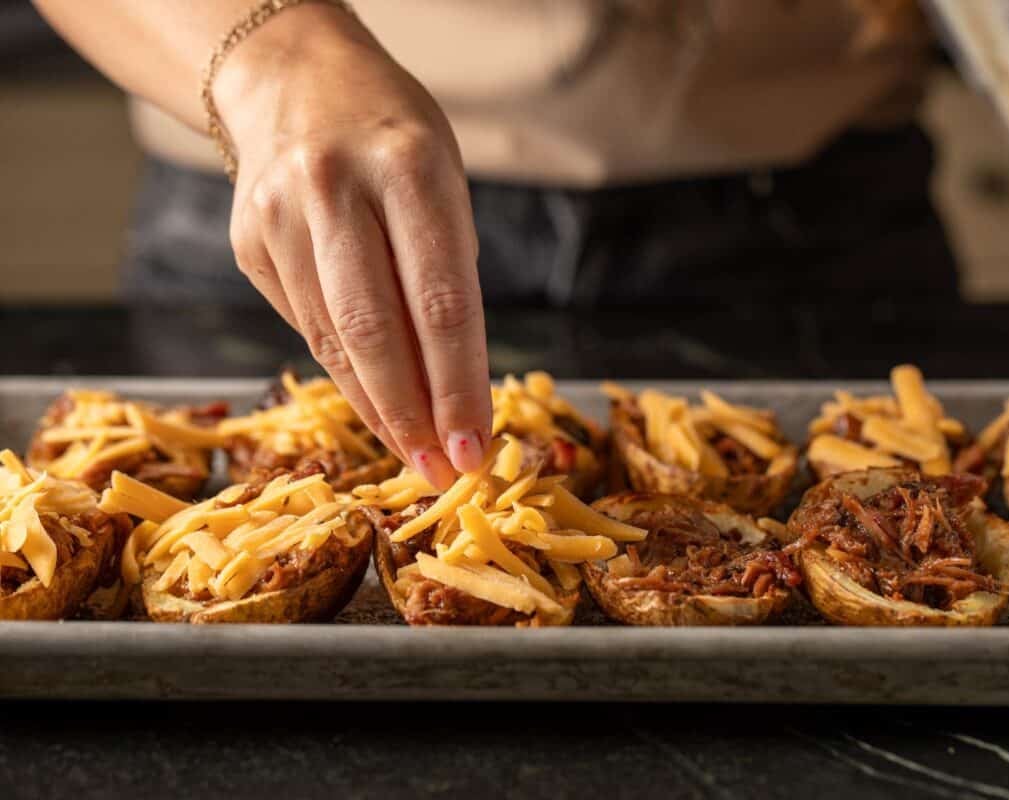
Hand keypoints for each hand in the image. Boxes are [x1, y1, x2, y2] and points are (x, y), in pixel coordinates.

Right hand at [215, 5, 489, 488]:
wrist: (290, 80)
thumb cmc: (393, 140)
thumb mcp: (444, 181)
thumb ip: (447, 276)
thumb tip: (455, 392)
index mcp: (408, 166)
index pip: (440, 301)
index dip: (459, 386)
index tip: (476, 449)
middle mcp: (333, 187)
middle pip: (375, 330)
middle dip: (414, 415)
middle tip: (443, 470)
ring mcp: (279, 216)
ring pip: (333, 341)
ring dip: (380, 409)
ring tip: (416, 454)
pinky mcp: (248, 244)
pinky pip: (305, 328)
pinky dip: (346, 375)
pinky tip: (376, 406)